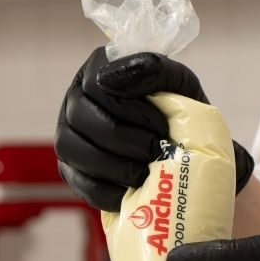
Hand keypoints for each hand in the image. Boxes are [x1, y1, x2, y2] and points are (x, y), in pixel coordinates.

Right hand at [54, 46, 253, 211]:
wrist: (190, 152)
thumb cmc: (182, 113)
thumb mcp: (178, 84)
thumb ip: (152, 69)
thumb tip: (108, 77)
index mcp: (99, 71)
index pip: (95, 81)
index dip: (128, 106)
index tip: (160, 122)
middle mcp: (76, 100)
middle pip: (80, 116)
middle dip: (122, 138)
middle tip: (155, 150)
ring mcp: (69, 136)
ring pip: (71, 148)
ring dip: (112, 164)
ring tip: (144, 172)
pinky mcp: (72, 170)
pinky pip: (78, 182)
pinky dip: (106, 190)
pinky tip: (131, 191)